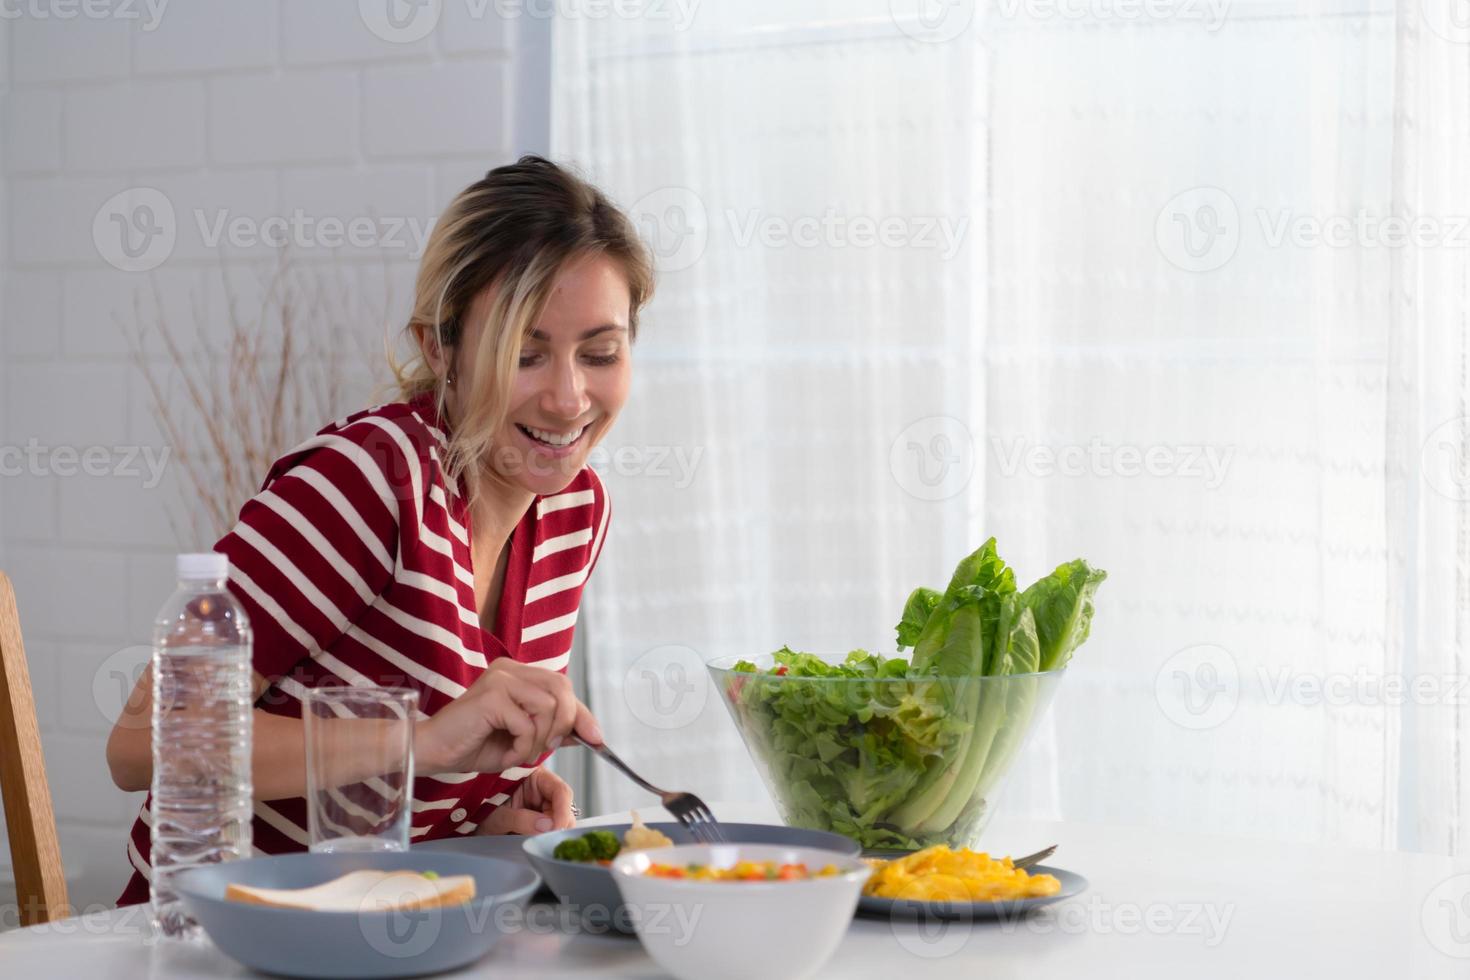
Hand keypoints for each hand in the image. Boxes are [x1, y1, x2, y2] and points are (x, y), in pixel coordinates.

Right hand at [415, 658, 602, 775]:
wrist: (432, 751)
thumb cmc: (472, 745)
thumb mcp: (521, 739)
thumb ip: (550, 730)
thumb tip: (584, 732)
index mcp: (517, 673)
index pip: (563, 687)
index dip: (583, 714)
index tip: (597, 739)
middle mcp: (510, 669)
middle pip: (562, 690)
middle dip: (564, 725)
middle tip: (543, 749)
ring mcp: (500, 678)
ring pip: (549, 707)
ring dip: (538, 740)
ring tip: (517, 753)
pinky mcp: (492, 695)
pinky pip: (527, 723)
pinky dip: (521, 747)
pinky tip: (504, 755)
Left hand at [475, 767, 575, 834]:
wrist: (466, 822)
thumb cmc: (478, 809)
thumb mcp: (497, 814)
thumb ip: (521, 819)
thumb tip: (547, 826)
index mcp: (534, 777)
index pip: (559, 790)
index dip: (562, 809)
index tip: (555, 827)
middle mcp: (542, 791)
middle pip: (564, 808)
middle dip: (558, 825)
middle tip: (547, 840)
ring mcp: (541, 807)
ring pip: (560, 821)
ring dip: (551, 834)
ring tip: (536, 842)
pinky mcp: (539, 821)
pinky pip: (551, 831)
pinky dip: (546, 839)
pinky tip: (535, 843)